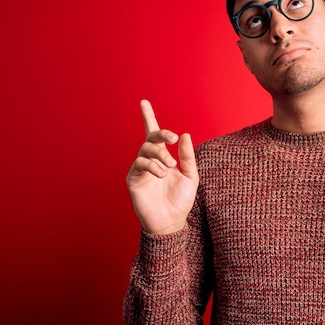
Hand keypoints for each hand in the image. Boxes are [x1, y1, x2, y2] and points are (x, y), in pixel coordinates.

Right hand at [126, 100, 198, 233]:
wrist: (171, 222)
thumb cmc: (181, 200)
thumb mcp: (191, 176)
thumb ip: (187, 156)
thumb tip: (184, 135)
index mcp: (163, 157)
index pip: (154, 134)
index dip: (148, 117)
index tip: (143, 102)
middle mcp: (150, 160)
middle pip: (151, 137)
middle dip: (161, 133)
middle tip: (172, 138)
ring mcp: (140, 169)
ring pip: (145, 149)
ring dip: (160, 154)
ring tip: (170, 166)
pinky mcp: (133, 179)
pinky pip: (140, 163)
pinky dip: (152, 166)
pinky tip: (161, 174)